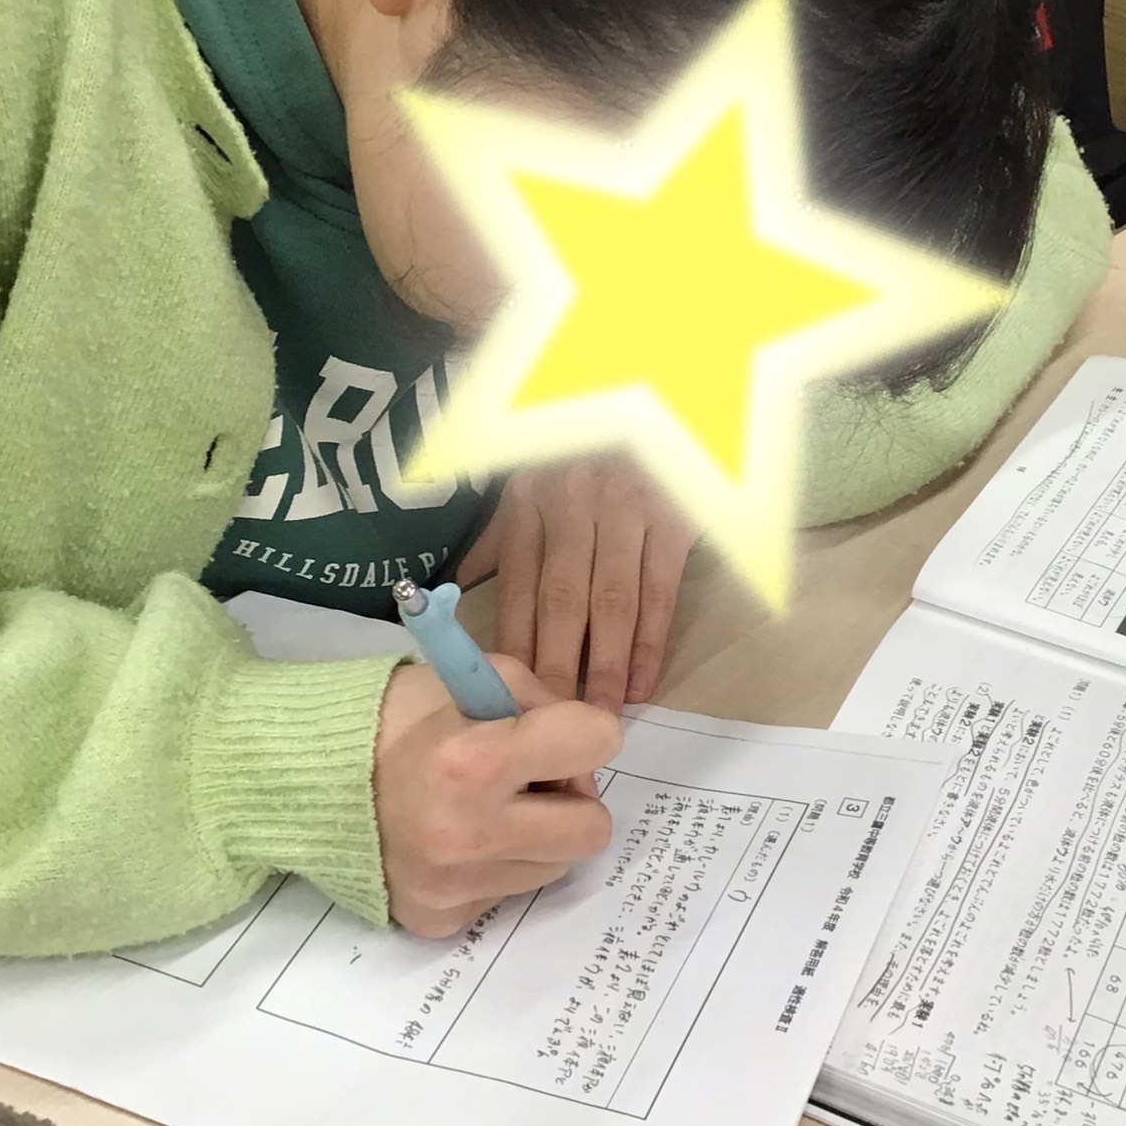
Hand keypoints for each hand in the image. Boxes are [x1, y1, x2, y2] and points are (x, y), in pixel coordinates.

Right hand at [372, 660, 620, 937]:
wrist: (307, 777)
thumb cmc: (394, 718)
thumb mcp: (468, 678)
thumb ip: (541, 704)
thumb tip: (587, 754)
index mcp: (473, 760)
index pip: (595, 743)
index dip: (583, 730)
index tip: (552, 733)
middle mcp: (466, 834)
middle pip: (592, 830)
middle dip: (570, 800)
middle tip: (528, 783)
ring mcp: (453, 886)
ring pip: (555, 867)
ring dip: (533, 836)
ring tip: (483, 809)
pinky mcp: (440, 919)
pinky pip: (508, 895)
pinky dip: (494, 867)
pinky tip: (455, 841)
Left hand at [455, 456, 695, 710]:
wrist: (651, 397)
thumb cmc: (585, 450)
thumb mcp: (532, 479)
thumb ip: (497, 539)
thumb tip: (452, 590)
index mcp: (530, 500)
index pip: (518, 585)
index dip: (514, 645)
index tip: (508, 700)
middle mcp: (573, 504)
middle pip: (561, 601)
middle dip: (554, 669)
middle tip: (550, 727)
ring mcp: (626, 510)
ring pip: (610, 602)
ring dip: (603, 666)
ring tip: (597, 718)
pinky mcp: (672, 517)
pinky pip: (658, 591)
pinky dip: (650, 642)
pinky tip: (640, 683)